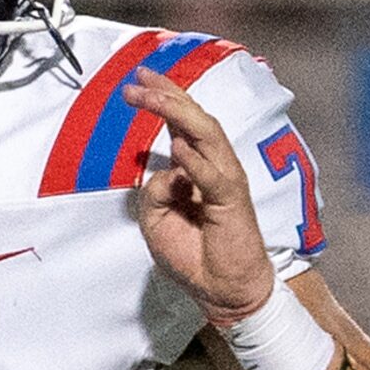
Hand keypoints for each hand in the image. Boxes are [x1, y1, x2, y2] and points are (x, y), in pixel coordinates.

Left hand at [125, 67, 273, 321]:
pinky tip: (177, 147)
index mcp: (195, 166)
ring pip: (205, 136)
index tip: (137, 80)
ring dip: (177, 114)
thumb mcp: (156, 220)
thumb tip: (163, 171)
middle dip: (166, 95)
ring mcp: (225, 180)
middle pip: (192, 119)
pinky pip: (213, 177)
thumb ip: (154, 191)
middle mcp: (213, 165)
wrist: (222, 289)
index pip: (180, 122)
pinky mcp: (233, 202)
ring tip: (152, 98)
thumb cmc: (194, 254)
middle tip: (138, 80)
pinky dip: (195, 162)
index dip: (161, 96)